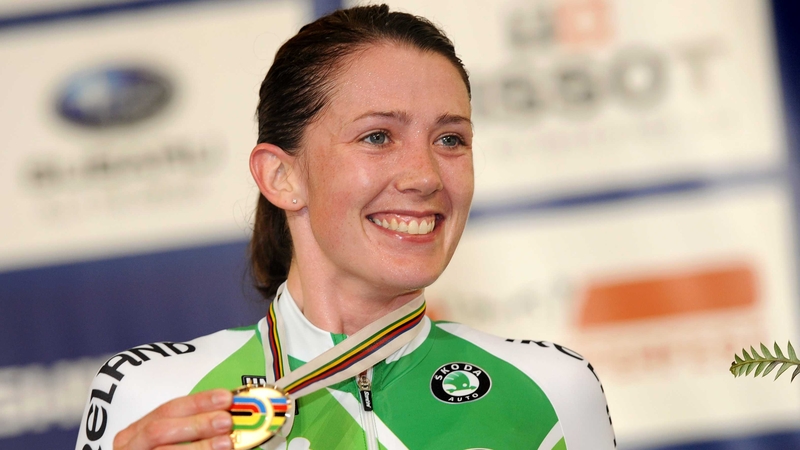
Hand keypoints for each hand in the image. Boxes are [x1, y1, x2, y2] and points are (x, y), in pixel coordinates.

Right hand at [113, 389, 233, 449]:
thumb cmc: (165, 449)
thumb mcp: (173, 438)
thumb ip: (193, 428)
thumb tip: (224, 415)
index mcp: (137, 431)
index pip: (168, 410)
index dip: (198, 402)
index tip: (225, 398)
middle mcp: (130, 445)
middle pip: (160, 429)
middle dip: (196, 424)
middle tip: (226, 421)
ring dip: (198, 446)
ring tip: (225, 443)